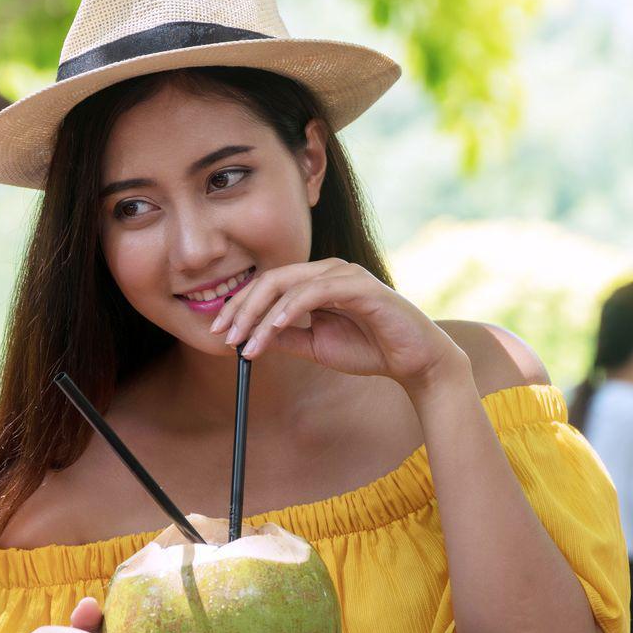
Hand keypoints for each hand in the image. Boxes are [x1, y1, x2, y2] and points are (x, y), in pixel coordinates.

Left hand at [210, 258, 467, 392]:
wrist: (413, 361)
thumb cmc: (368, 349)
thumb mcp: (315, 345)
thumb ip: (284, 338)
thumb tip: (247, 339)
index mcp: (316, 281)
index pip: (267, 285)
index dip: (239, 306)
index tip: (218, 332)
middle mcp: (328, 270)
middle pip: (270, 279)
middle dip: (241, 308)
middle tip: (222, 335)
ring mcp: (344, 274)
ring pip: (288, 284)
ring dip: (259, 315)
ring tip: (244, 344)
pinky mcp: (359, 286)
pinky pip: (314, 293)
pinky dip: (289, 310)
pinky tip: (272, 330)